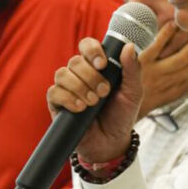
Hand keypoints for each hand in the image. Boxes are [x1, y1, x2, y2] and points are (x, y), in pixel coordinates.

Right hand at [46, 38, 142, 162]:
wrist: (112, 142)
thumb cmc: (121, 115)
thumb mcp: (133, 92)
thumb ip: (132, 70)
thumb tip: (128, 46)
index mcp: (96, 66)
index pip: (87, 46)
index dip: (92, 50)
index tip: (103, 64)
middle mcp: (79, 74)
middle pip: (75, 61)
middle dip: (91, 76)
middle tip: (104, 92)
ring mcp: (66, 88)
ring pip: (62, 74)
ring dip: (80, 87)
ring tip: (93, 102)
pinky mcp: (57, 104)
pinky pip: (54, 92)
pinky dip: (68, 99)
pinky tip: (80, 108)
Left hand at [137, 24, 187, 118]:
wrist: (115, 120)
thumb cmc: (141, 102)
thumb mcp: (166, 94)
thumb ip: (180, 78)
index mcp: (177, 89)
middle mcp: (168, 81)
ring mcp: (154, 72)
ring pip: (181, 54)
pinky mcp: (140, 65)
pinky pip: (156, 48)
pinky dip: (166, 35)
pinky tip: (174, 23)